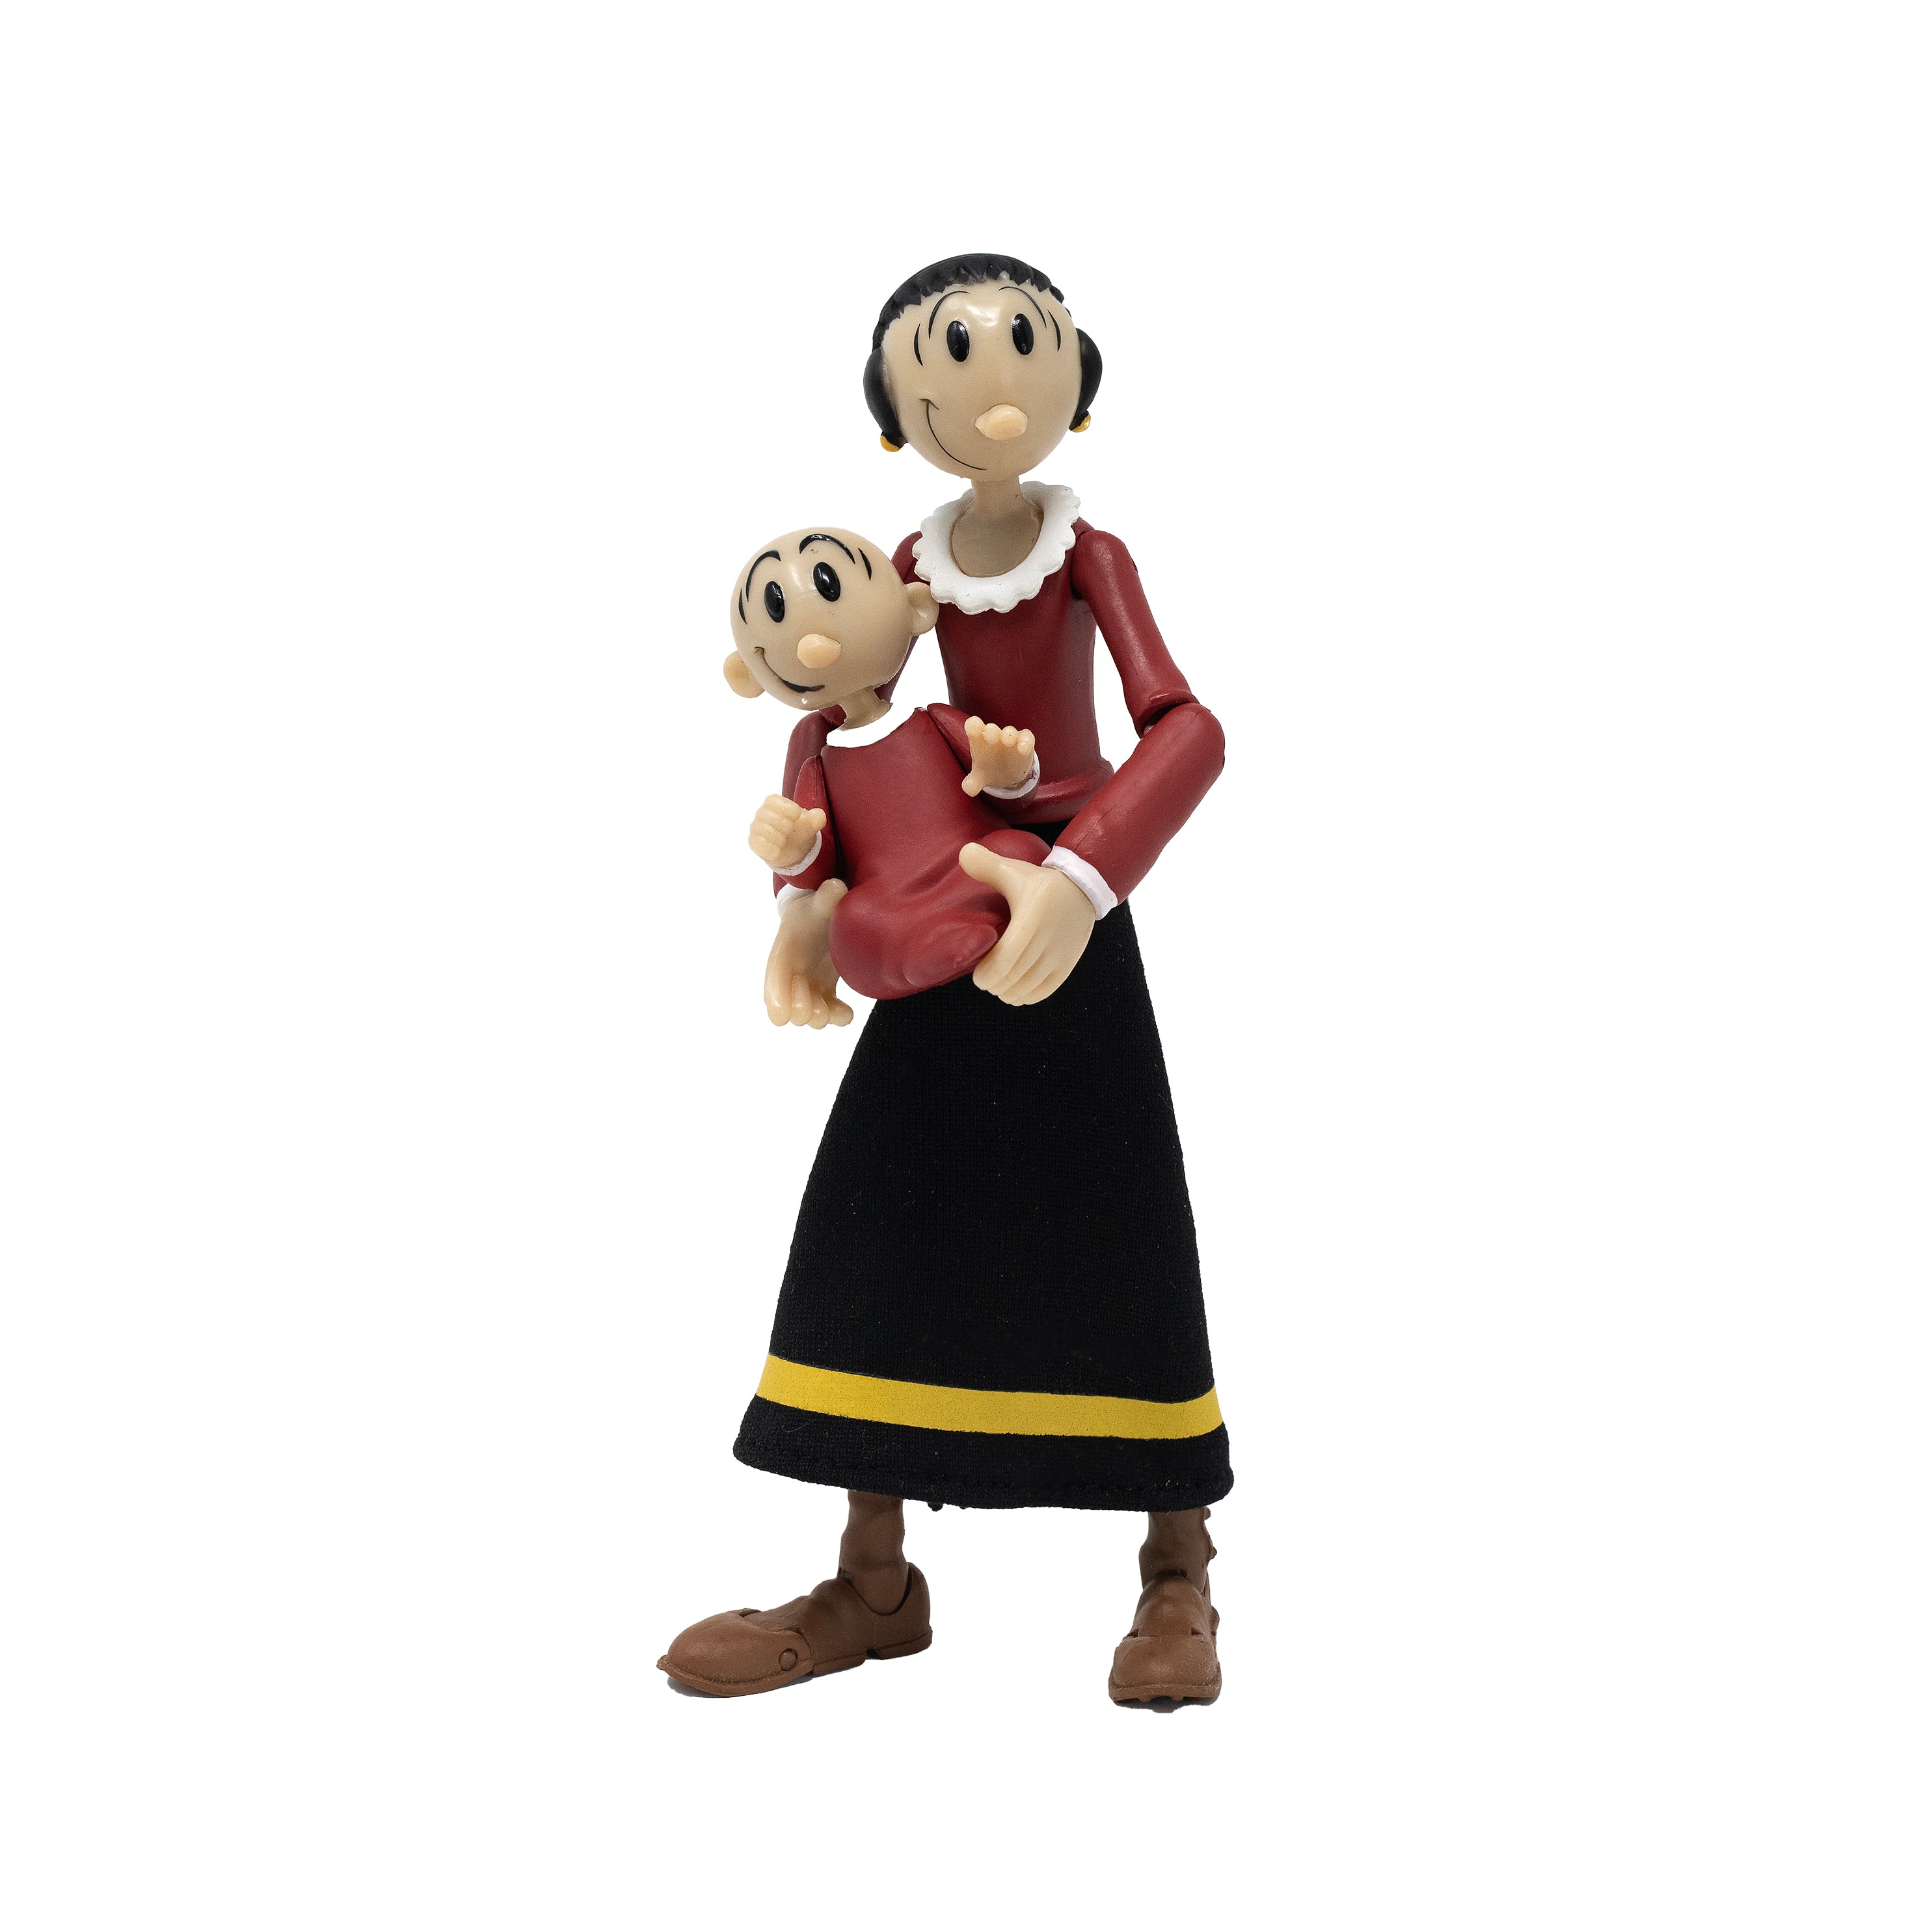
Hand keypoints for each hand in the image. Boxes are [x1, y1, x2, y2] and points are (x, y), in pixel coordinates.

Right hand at [748, 794, 825, 870]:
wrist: (794, 849)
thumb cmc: (799, 830)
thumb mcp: (811, 824)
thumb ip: (817, 818)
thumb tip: (819, 815)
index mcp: (774, 804)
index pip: (771, 800)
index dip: (785, 807)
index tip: (797, 815)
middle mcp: (762, 814)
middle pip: (765, 814)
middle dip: (782, 823)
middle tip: (791, 829)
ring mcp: (757, 828)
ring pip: (760, 829)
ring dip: (777, 836)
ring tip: (784, 840)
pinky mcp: (754, 843)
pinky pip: (756, 843)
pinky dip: (769, 848)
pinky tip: (778, 850)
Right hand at [763, 880, 852, 1028]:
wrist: (825, 911)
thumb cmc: (817, 906)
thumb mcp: (820, 899)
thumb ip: (827, 896)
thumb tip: (834, 888)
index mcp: (787, 944)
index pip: (776, 971)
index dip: (776, 994)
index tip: (780, 1016)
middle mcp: (794, 967)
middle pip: (789, 994)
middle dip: (798, 1006)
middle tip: (810, 1013)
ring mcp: (809, 979)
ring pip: (807, 1006)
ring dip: (817, 1016)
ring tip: (831, 1016)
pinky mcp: (824, 986)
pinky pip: (827, 1006)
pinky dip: (836, 1015)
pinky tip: (847, 1015)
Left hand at [956, 843, 1096, 1005]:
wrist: (1082, 888)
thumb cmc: (1040, 882)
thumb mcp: (1014, 870)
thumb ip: (987, 864)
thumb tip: (963, 853)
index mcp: (1030, 920)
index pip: (1004, 961)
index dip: (987, 975)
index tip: (978, 976)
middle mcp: (1047, 941)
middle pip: (1013, 978)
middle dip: (994, 985)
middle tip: (985, 980)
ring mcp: (1060, 955)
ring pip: (1027, 988)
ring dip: (1008, 992)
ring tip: (999, 986)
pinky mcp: (1068, 964)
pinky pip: (1044, 991)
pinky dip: (1027, 996)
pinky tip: (1016, 991)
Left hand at [961, 718, 1035, 797]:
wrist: (1007, 773)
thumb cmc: (989, 768)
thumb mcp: (979, 777)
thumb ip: (973, 782)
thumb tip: (968, 790)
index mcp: (979, 739)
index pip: (973, 725)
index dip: (973, 724)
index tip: (973, 726)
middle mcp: (994, 735)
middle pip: (991, 729)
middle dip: (991, 731)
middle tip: (991, 735)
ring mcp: (1009, 738)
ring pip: (1010, 732)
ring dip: (1008, 734)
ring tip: (1008, 740)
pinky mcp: (1024, 742)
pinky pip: (1026, 737)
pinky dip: (1026, 741)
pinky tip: (1023, 750)